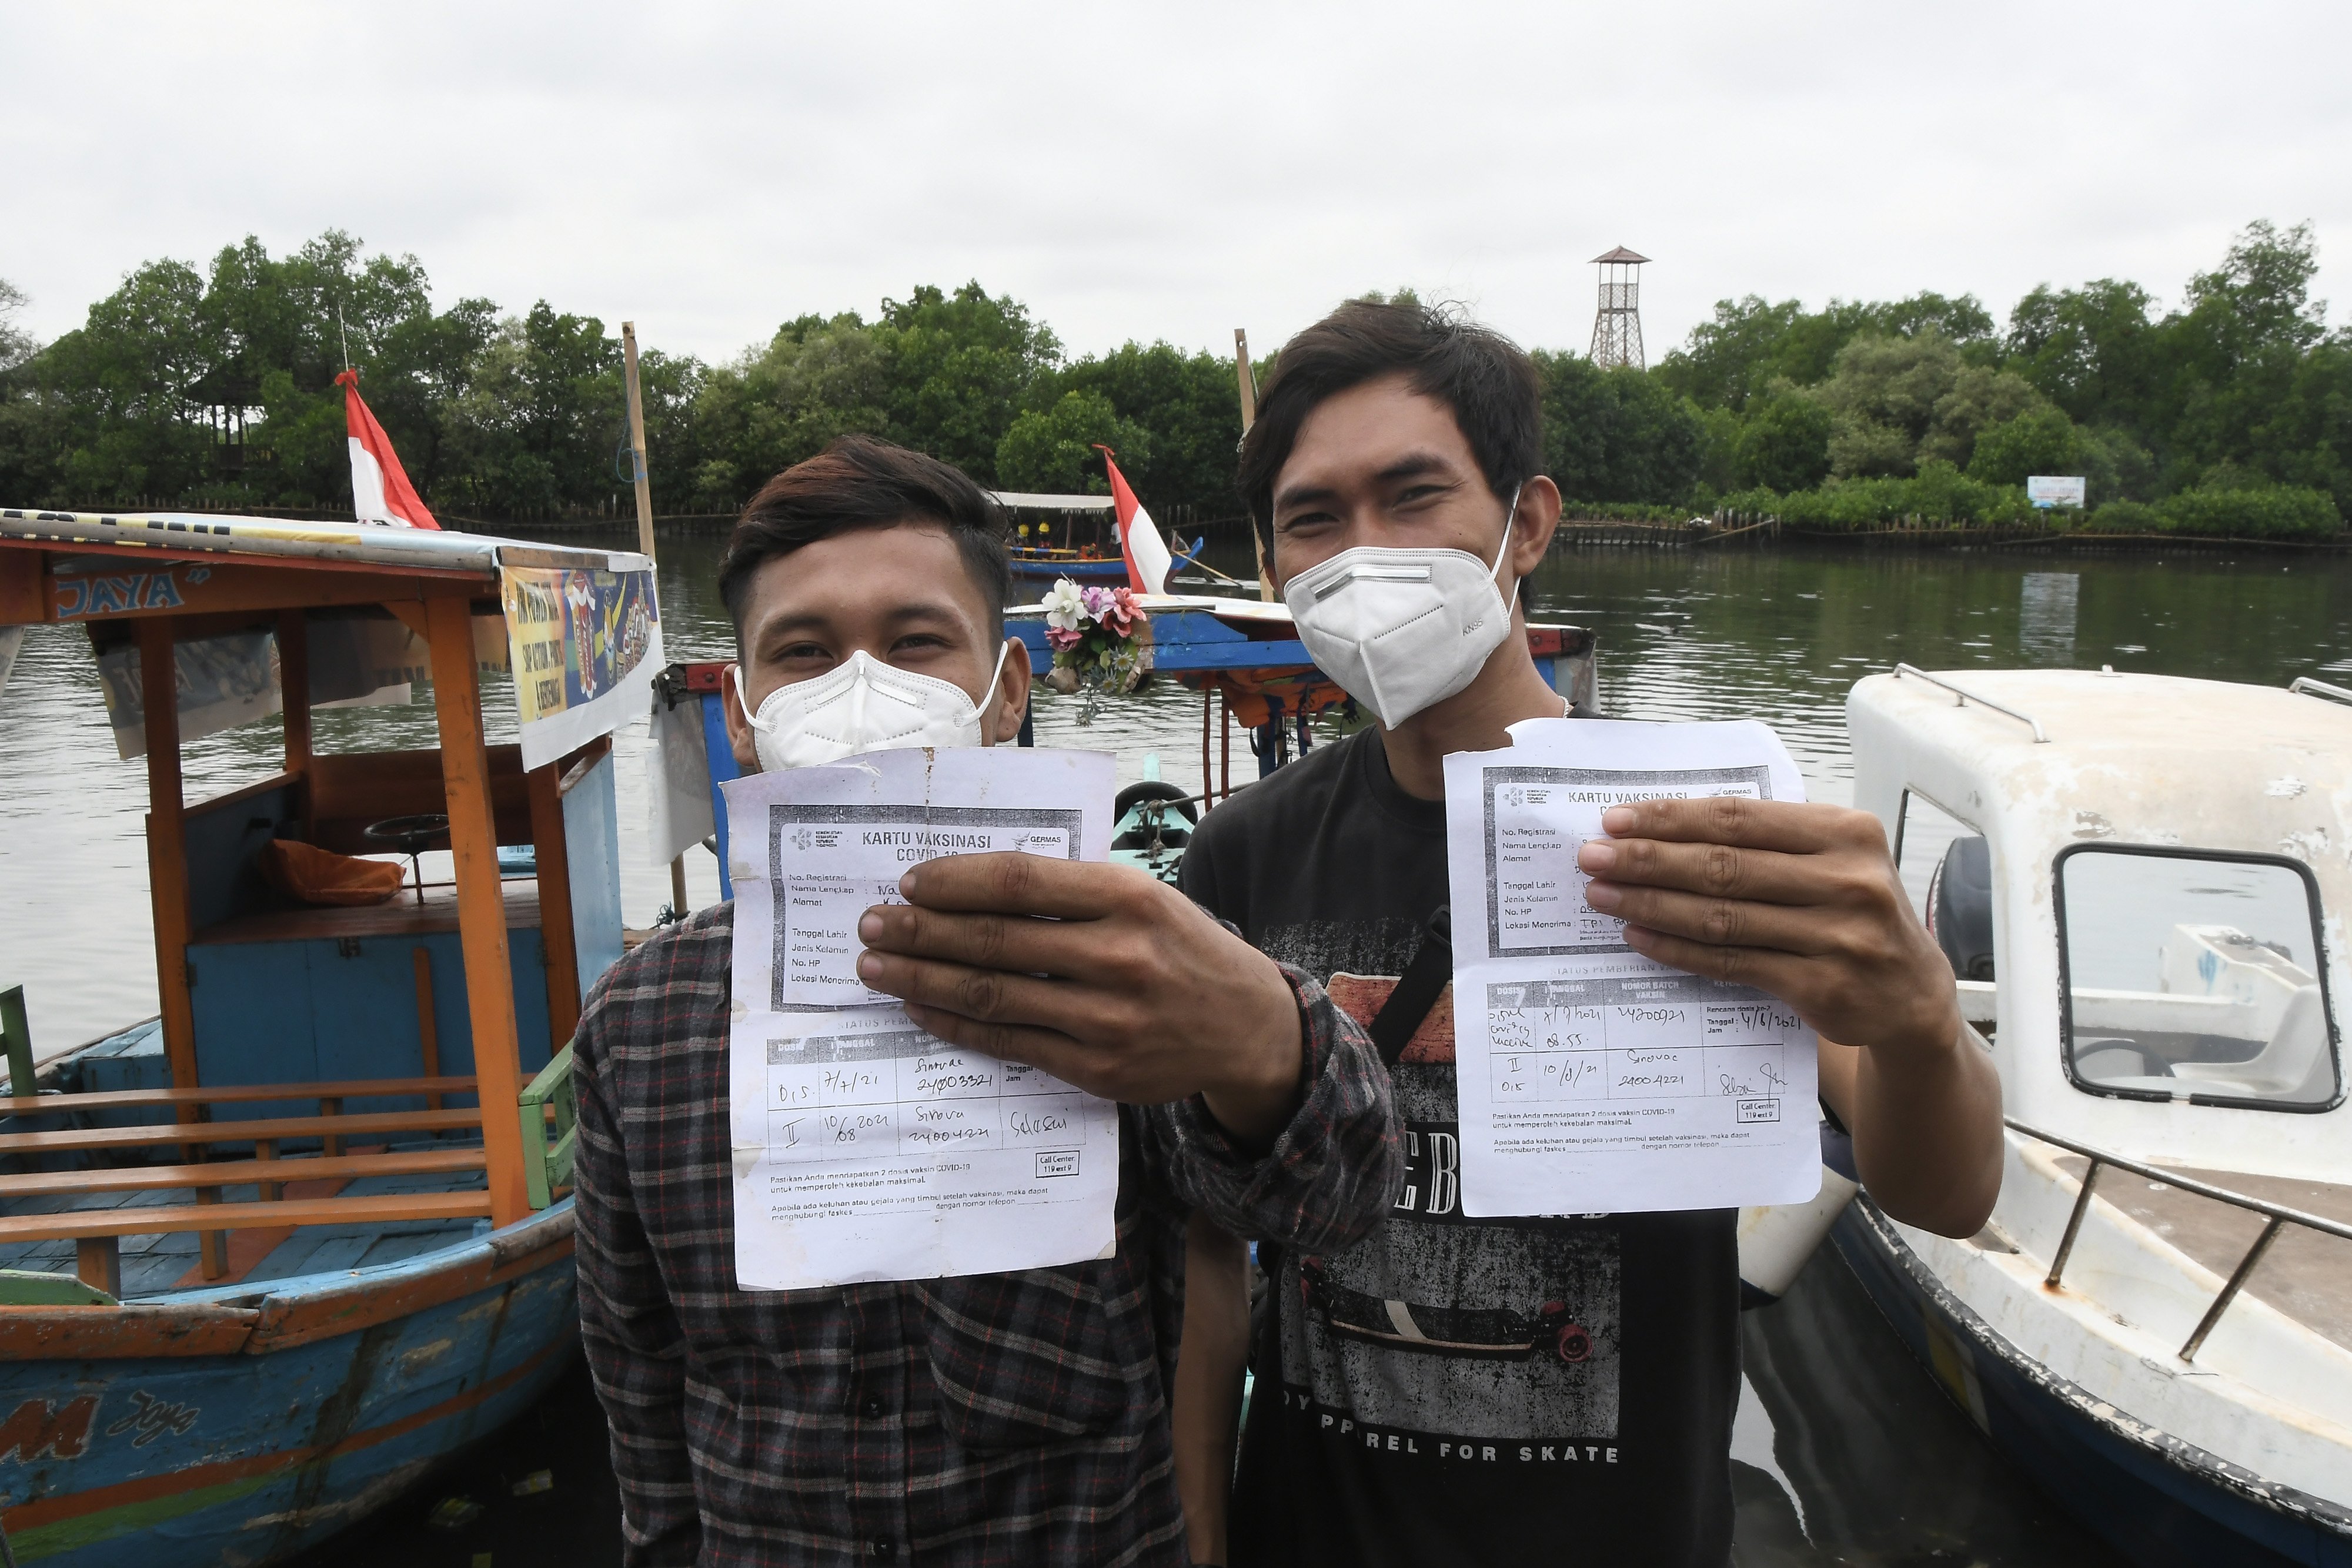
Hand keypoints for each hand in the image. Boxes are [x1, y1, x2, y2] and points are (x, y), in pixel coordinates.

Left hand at [853, 853, 1305, 1145]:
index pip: (1018, 882)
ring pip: (992, 995)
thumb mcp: (1143, 898)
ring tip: (876, 968)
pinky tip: (921, 1009)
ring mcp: (1108, 1018)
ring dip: (921, 980)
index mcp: (1129, 897)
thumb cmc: (1180, 949)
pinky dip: (956, 1024)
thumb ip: (1069, 892)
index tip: (910, 884)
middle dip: (919, 932)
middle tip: (871, 925)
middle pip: (993, 940)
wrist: (1245, 1027)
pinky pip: (1009, 1043)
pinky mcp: (1098, 1068)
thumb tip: (967, 887)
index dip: (954, 881)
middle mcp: (1119, 956)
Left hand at [1574, 797, 1959, 1057]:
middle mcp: (1848, 880)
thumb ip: (1768, 841)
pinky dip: (1679, 949)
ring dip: (1651, 905)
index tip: (1616, 819)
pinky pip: (1732, 963)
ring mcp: (1839, 936)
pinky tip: (1639, 937)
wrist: (1912, 992)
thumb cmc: (1853, 911)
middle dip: (1648, 859)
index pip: (1740, 818)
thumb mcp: (1833, 860)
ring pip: (1722, 916)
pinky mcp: (1822, 986)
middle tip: (1592, 857)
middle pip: (1725, 865)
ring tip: (1601, 895)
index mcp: (1845, 833)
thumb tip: (1664, 828)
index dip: (1673, 818)